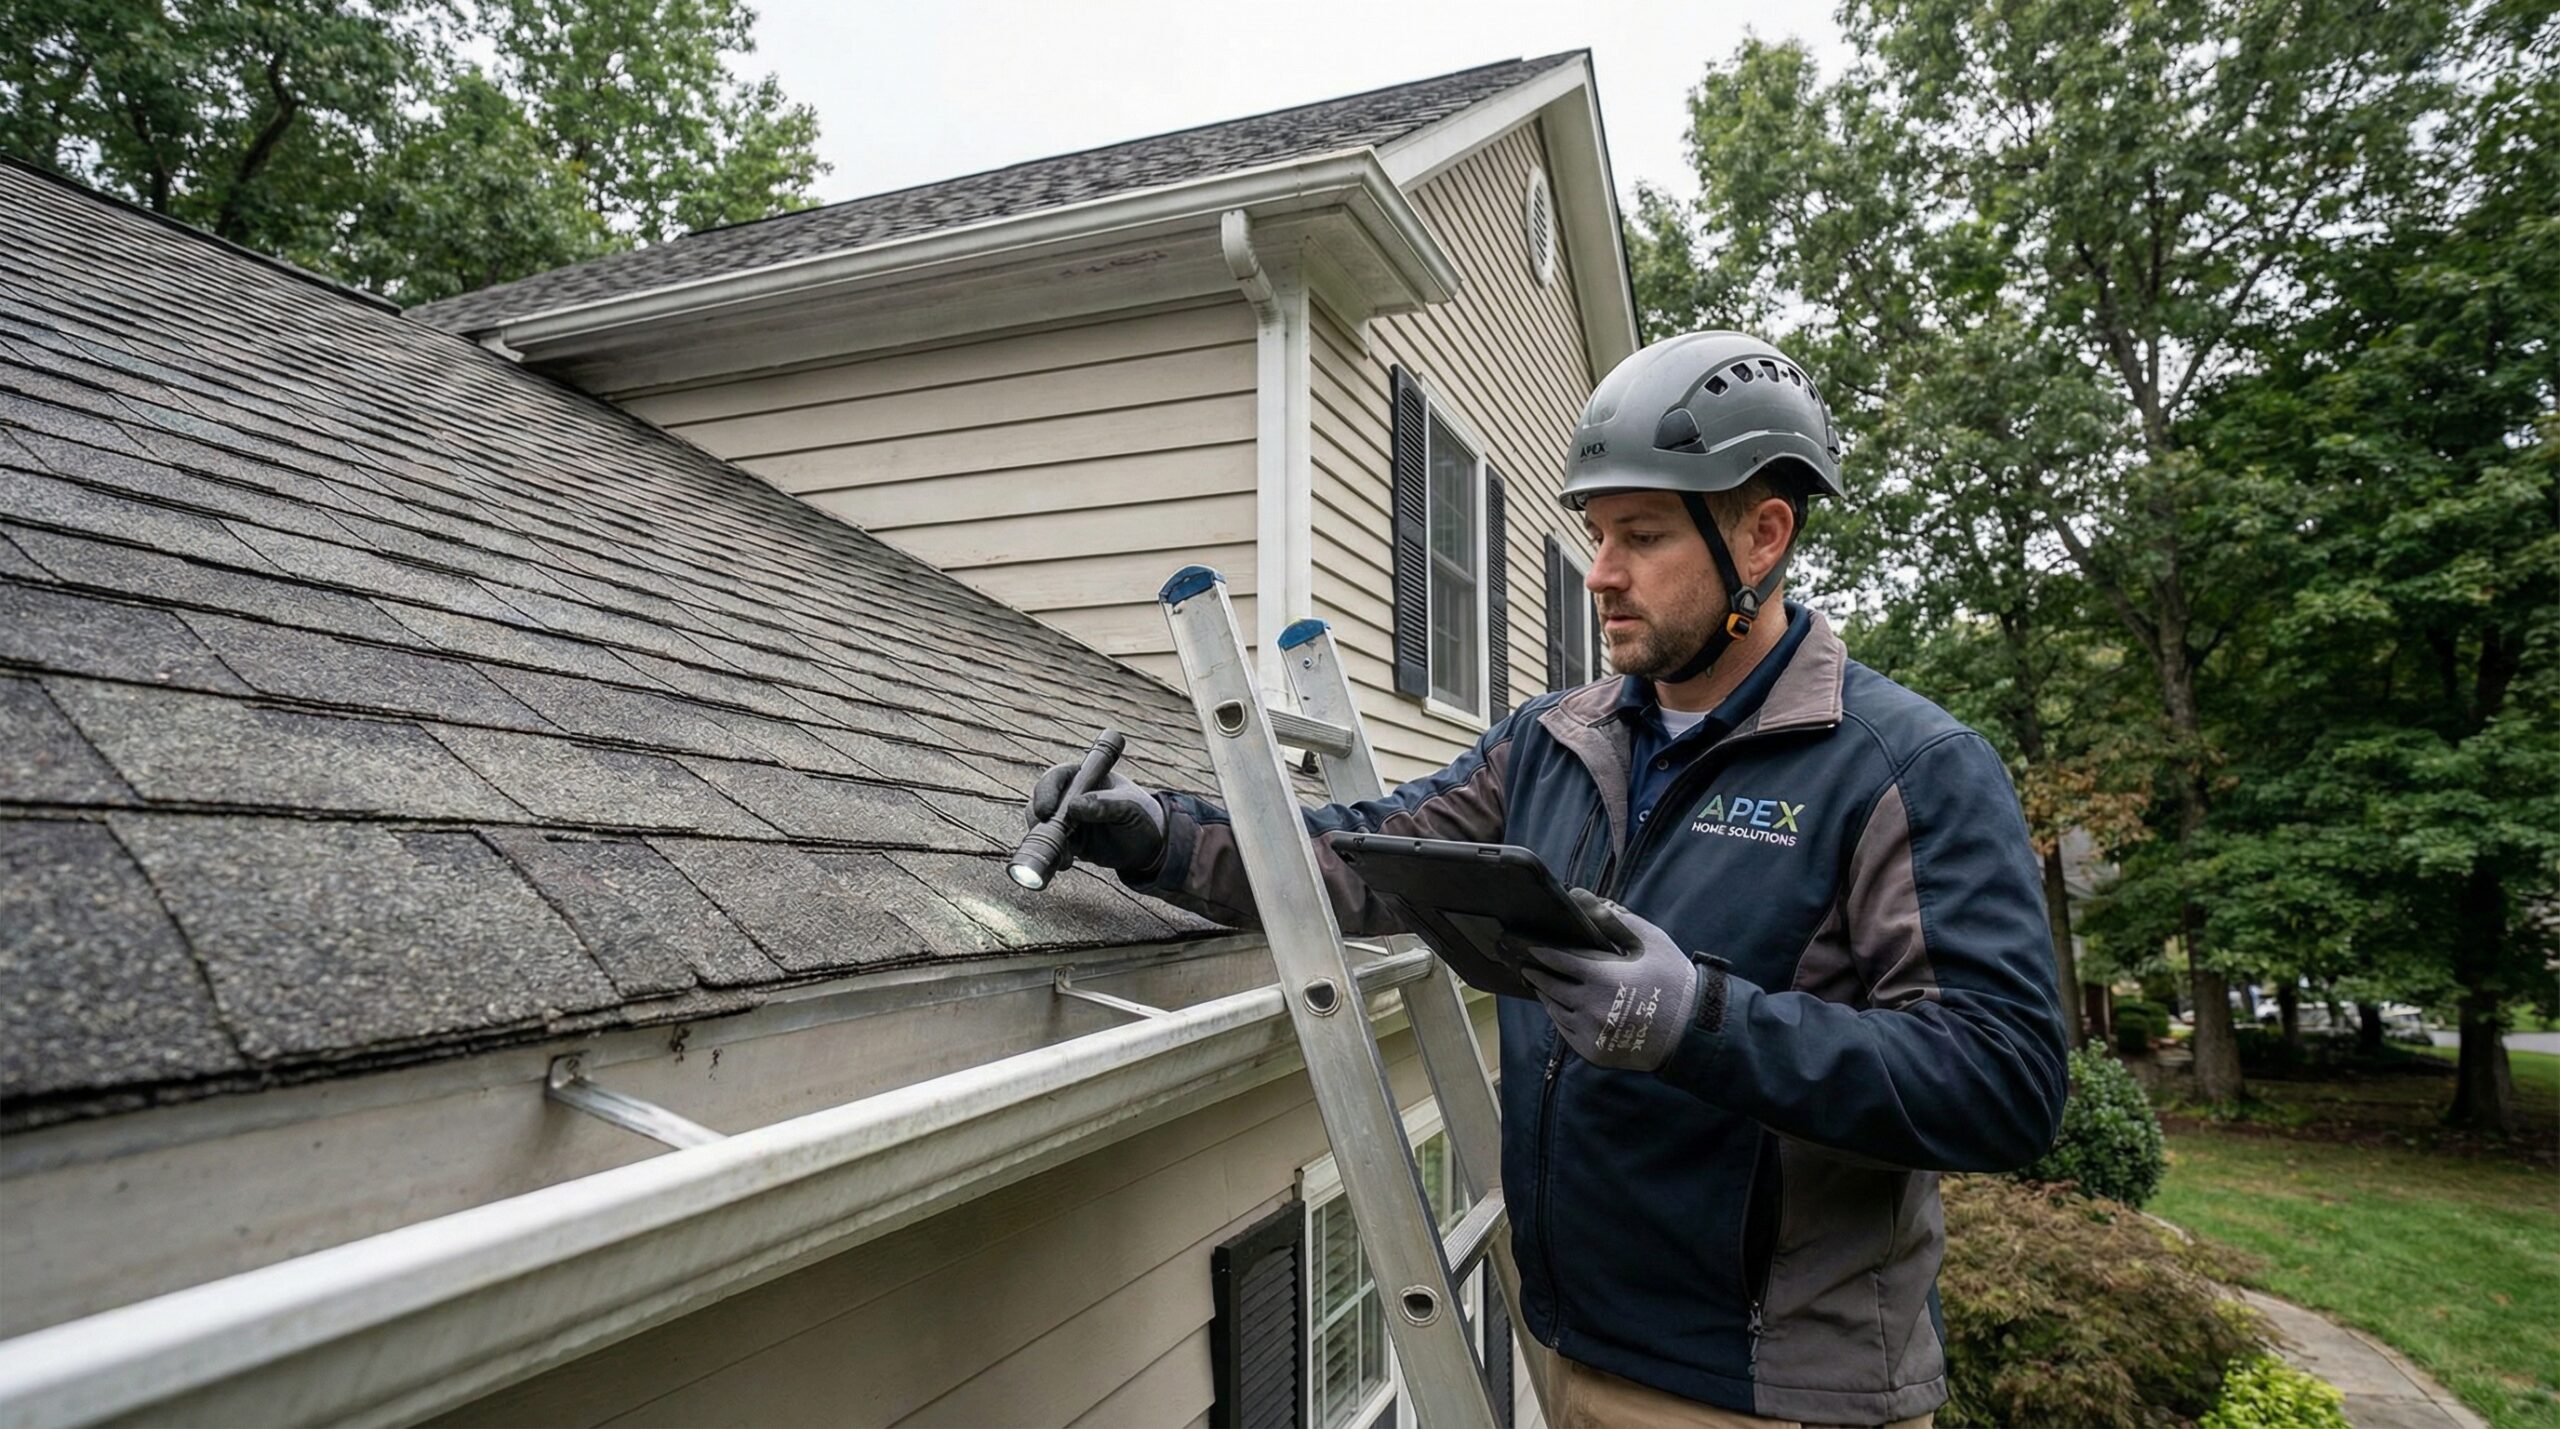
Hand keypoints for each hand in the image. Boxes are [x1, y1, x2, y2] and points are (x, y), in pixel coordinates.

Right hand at [1027, 763, 1167, 874]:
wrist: (1149, 846)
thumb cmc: (1142, 817)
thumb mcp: (1129, 809)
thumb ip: (1105, 805)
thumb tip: (1075, 806)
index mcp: (1086, 778)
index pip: (1058, 777)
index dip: (1047, 792)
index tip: (1046, 812)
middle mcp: (1071, 795)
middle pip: (1041, 801)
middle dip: (1039, 821)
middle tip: (1049, 838)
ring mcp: (1066, 818)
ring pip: (1041, 826)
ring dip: (1046, 842)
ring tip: (1065, 857)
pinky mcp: (1067, 840)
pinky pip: (1050, 846)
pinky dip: (1052, 854)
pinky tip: (1065, 863)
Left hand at [1513, 889, 1701, 1071]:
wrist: (1693, 1032)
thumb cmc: (1673, 982)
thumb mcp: (1650, 943)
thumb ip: (1615, 919)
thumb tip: (1584, 897)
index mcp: (1602, 978)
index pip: (1558, 961)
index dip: (1541, 953)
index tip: (1528, 946)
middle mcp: (1590, 1008)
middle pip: (1550, 987)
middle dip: (1536, 974)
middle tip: (1524, 964)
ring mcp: (1590, 1033)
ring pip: (1555, 1011)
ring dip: (1546, 995)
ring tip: (1539, 983)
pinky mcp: (1593, 1053)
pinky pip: (1566, 1032)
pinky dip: (1559, 1017)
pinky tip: (1558, 1007)